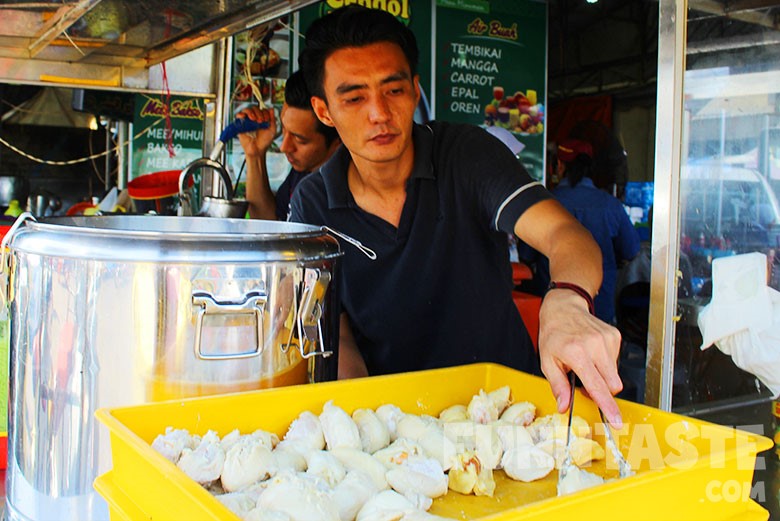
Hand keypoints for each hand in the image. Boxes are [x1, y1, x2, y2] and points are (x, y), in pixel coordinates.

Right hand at [235, 106, 276, 157]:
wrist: (257, 150)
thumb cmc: (265, 141)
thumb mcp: (272, 130)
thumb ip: (272, 119)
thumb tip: (271, 109)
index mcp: (262, 119)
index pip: (262, 109)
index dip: (264, 112)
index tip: (266, 120)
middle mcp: (254, 118)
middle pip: (254, 108)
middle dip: (258, 112)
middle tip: (260, 121)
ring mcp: (247, 121)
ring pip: (246, 110)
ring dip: (250, 112)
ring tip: (253, 119)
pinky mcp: (240, 125)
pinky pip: (238, 116)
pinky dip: (241, 114)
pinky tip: (244, 117)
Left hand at [537, 289, 623, 427]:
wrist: (563, 308)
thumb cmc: (554, 334)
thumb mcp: (547, 361)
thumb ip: (557, 386)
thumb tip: (564, 406)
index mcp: (576, 353)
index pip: (597, 386)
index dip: (607, 406)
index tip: (616, 420)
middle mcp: (594, 346)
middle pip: (612, 385)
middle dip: (602, 391)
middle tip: (585, 382)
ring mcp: (607, 340)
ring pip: (614, 375)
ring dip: (602, 375)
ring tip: (586, 362)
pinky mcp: (615, 336)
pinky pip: (616, 361)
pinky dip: (605, 363)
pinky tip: (593, 353)